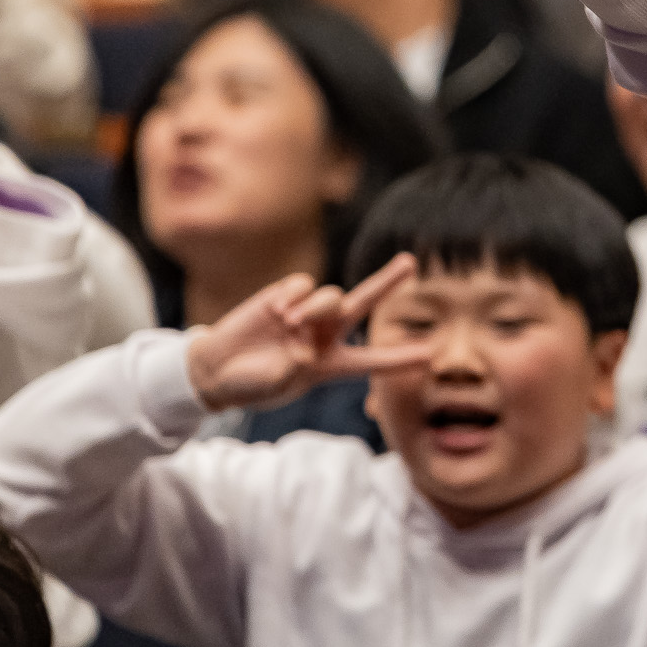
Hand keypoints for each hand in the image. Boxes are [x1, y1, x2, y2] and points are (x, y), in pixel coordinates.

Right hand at [184, 253, 432, 412]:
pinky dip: (294, 296)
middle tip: (411, 262)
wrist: (215, 371)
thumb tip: (303, 334)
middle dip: (386, 282)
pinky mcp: (284, 296)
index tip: (431, 354)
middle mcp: (324, 334)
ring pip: (332, 295)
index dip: (400, 357)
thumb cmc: (252, 383)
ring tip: (289, 326)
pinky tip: (277, 311)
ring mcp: (305, 313)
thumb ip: (297, 361)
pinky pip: (303, 285)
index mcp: (330, 363)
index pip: (372, 360)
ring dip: (315, 309)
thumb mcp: (280, 382)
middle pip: (363, 304)